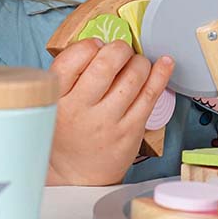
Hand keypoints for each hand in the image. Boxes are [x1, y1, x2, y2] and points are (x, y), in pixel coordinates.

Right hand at [46, 38, 173, 185]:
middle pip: (106, 64)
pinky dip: (161, 74)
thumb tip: (102, 44)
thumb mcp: (53, 104)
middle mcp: (80, 111)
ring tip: (135, 65)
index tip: (97, 46)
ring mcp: (108, 122)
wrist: (76, 175)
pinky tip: (165, 62)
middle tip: (121, 51)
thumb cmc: (67, 130)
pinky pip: (151, 96)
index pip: (71, 59)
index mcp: (55, 100)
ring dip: (139, 62)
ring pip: (133, 76)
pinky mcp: (131, 131)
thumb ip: (70, 74)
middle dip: (119, 49)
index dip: (89, 45)